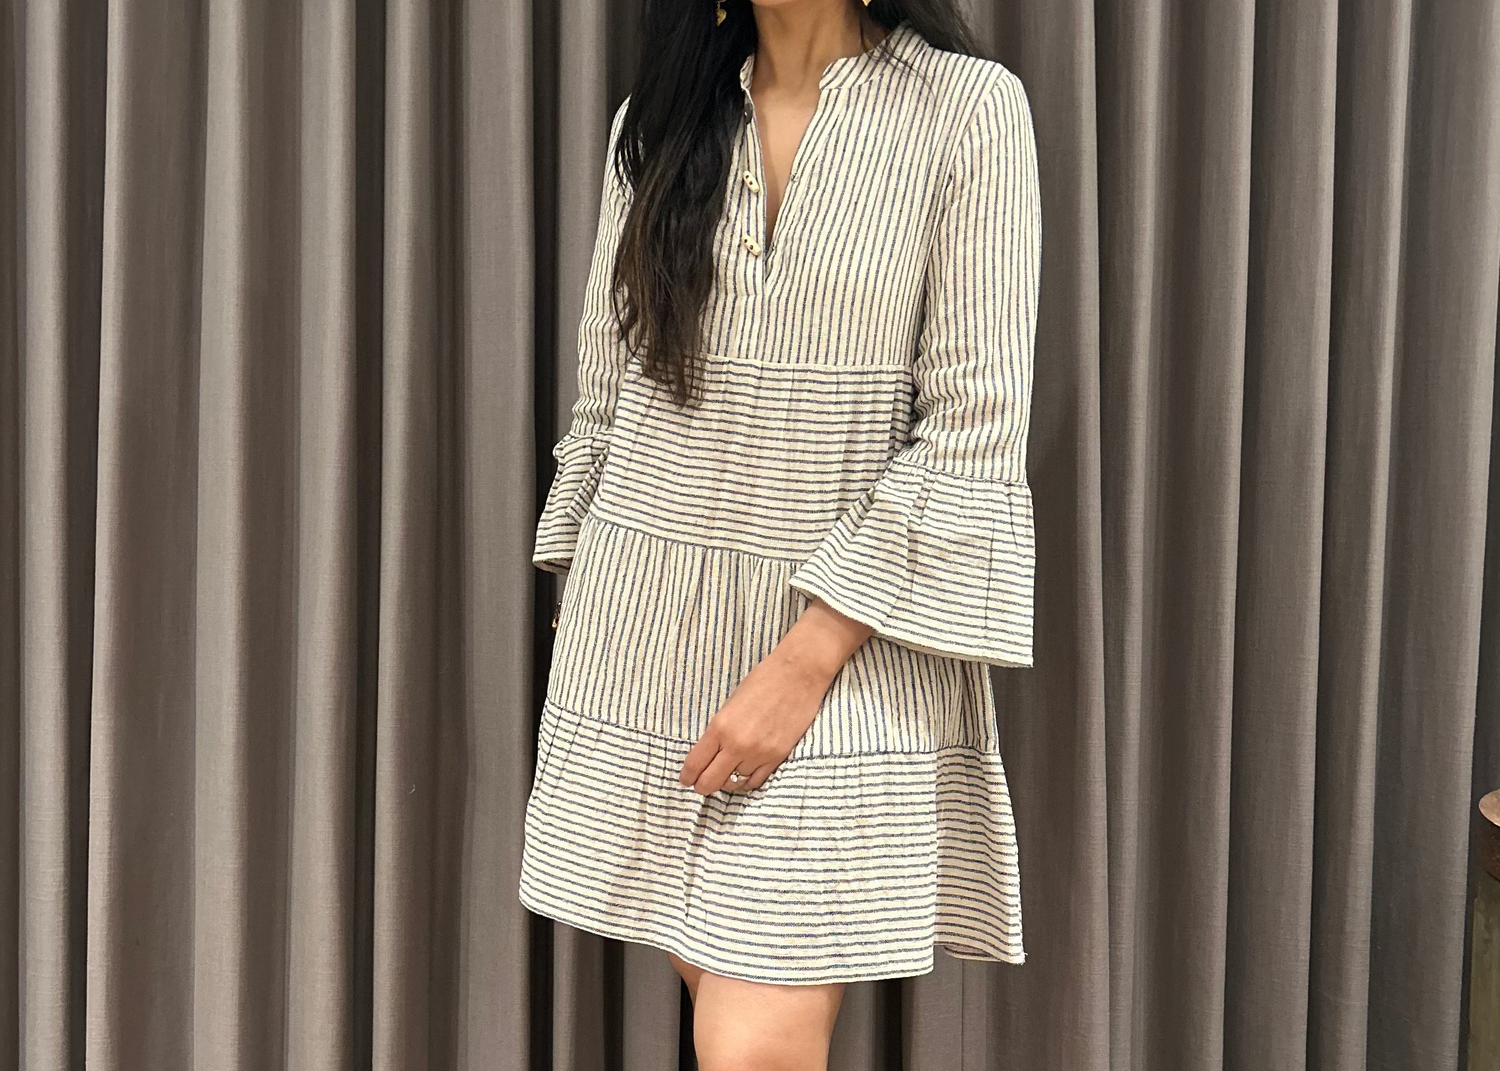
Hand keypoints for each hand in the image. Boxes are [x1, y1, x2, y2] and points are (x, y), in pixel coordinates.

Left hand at [678, 598, 873, 794]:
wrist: (798, 674)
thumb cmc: (762, 681)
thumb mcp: (730, 704)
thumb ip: (718, 731)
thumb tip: (708, 755)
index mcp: (720, 727)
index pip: (695, 764)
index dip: (687, 776)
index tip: (686, 780)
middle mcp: (737, 744)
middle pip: (710, 782)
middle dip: (702, 786)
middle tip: (701, 783)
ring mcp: (759, 753)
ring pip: (734, 783)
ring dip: (728, 780)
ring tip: (726, 773)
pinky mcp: (778, 757)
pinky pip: (756, 782)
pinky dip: (747, 781)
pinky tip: (744, 774)